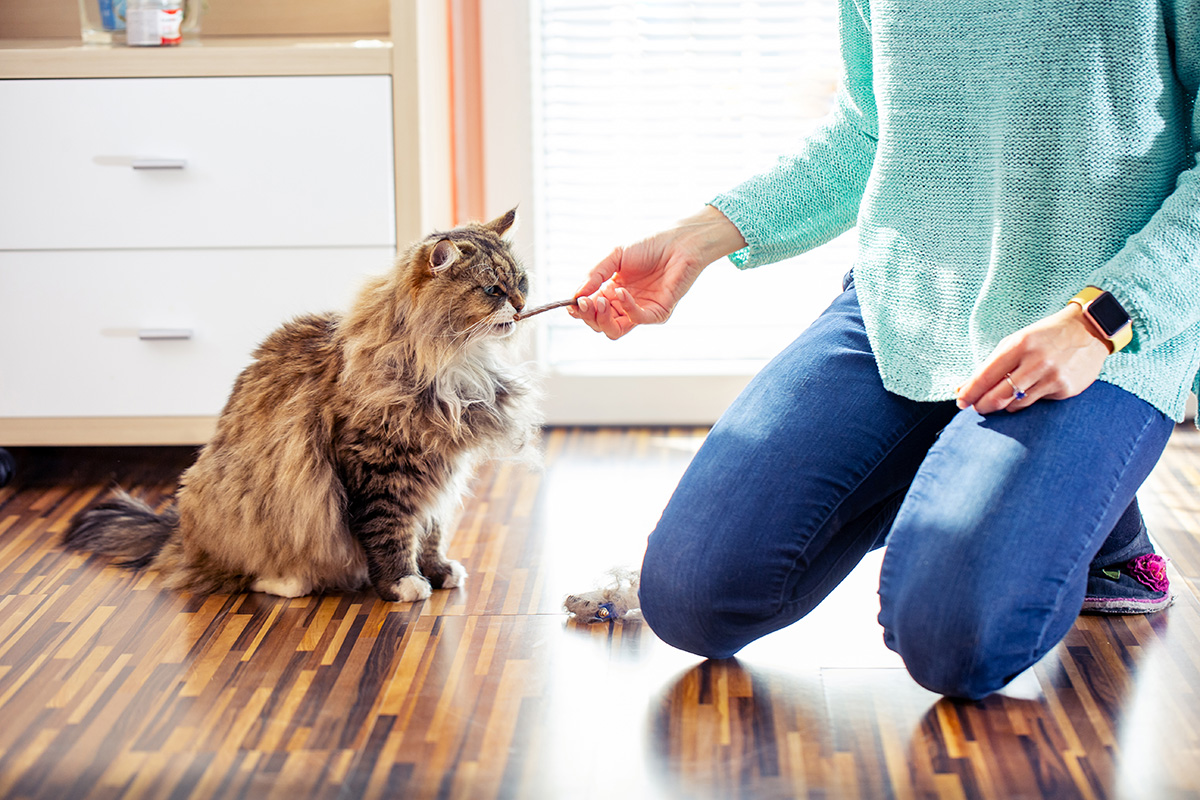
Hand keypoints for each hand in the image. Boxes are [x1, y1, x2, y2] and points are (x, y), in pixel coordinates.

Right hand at [569, 206, 745, 339]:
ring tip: (600, 301)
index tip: (571, 304)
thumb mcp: (614, 256)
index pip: (590, 311)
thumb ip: (594, 275)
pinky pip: (637, 320)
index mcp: (611, 292)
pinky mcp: (658, 313)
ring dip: (602, 319)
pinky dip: (626, 308)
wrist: (679, 242)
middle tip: (585, 302)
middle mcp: (624, 305)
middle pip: (599, 325)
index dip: (579, 311)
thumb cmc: (649, 246)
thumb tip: (574, 296)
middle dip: (588, 316)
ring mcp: (641, 311)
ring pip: (614, 331)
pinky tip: (622, 293)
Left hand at [956, 304, 1111, 413]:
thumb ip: (991, 364)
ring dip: (1003, 405)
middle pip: (998, 395)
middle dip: (983, 405)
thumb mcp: (1017, 341)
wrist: (1089, 330)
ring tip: (1000, 400)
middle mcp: (1035, 361)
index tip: (960, 400)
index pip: (986, 375)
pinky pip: (1036, 402)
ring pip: (1016, 403)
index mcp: (1019, 345)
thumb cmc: (1045, 336)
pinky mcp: (1065, 389)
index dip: (970, 392)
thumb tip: (964, 388)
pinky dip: (1027, 400)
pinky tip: (1031, 390)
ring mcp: (1052, 376)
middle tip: (977, 407)